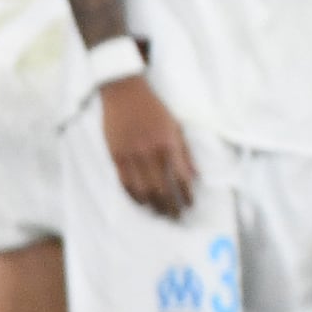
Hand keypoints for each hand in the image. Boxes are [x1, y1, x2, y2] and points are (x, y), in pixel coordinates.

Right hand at [99, 72, 196, 219]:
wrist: (124, 93)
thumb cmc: (154, 109)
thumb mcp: (176, 126)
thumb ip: (185, 152)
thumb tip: (196, 176)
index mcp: (168, 144)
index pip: (180, 177)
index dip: (186, 194)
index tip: (190, 205)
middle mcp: (150, 152)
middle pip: (161, 187)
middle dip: (169, 205)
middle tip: (175, 218)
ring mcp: (131, 155)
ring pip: (142, 188)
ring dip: (151, 204)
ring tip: (159, 213)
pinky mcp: (115, 155)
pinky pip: (124, 182)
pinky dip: (132, 195)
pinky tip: (140, 201)